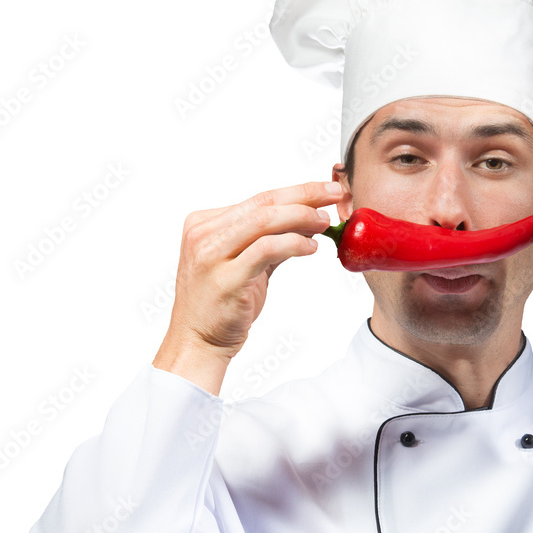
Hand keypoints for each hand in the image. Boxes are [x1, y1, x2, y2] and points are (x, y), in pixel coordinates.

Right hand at [154, 181, 343, 392]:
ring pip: (264, 221)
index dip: (298, 192)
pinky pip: (266, 250)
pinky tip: (311, 247)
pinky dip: (294, 244)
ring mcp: (210, 256)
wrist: (197, 342)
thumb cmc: (223, 302)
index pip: (259, 199)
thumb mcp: (245, 261)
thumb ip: (271, 238)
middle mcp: (203, 234)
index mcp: (204, 223)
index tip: (326, 190)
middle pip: (263, 203)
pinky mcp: (225, 279)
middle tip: (334, 195)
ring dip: (301, 217)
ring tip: (325, 223)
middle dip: (305, 195)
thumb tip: (311, 217)